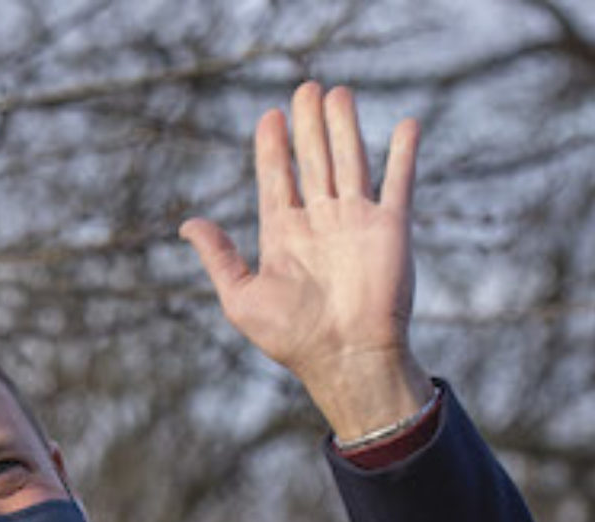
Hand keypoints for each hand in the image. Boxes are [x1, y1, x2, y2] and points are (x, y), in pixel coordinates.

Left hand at [180, 81, 429, 442]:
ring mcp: (356, 223)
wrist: (346, 359)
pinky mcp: (390, 228)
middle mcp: (320, 224)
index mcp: (285, 237)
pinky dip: (404, 154)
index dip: (272, 148)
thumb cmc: (291, 338)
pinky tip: (406, 125)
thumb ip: (219, 256)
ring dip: (345, 126)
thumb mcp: (240, 298)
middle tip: (305, 88)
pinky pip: (399, 182)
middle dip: (308, 126)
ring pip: (351, 160)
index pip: (277, 180)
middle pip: (314, 161)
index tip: (269, 117)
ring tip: (338, 93)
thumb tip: (187, 223)